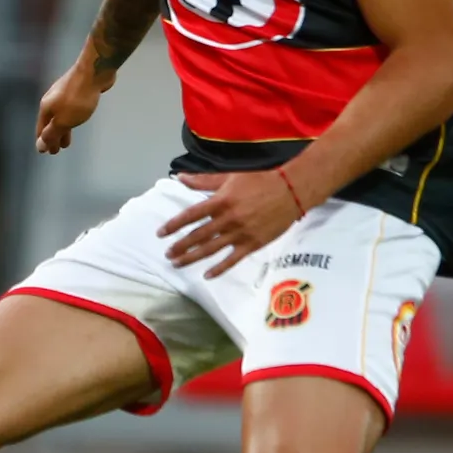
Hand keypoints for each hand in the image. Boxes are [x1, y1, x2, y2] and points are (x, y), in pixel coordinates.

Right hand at [35, 57, 112, 154]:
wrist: (93, 72)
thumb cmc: (77, 99)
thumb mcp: (63, 121)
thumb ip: (52, 133)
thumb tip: (39, 146)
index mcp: (46, 108)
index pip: (41, 129)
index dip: (43, 141)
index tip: (46, 152)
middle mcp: (51, 100)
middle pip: (50, 122)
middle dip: (53, 136)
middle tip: (57, 150)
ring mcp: (62, 93)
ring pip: (60, 115)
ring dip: (62, 128)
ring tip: (67, 139)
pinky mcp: (75, 89)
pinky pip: (69, 108)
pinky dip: (69, 118)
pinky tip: (75, 118)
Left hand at [157, 170, 306, 277]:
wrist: (291, 190)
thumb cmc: (260, 180)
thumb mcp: (230, 177)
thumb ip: (204, 181)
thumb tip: (180, 177)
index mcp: (221, 201)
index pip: (191, 215)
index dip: (174, 225)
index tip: (161, 233)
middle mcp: (228, 219)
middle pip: (198, 236)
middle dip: (180, 246)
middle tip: (167, 254)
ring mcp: (240, 233)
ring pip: (211, 249)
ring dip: (192, 258)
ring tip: (177, 264)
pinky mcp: (253, 244)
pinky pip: (232, 260)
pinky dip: (219, 269)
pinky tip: (207, 275)